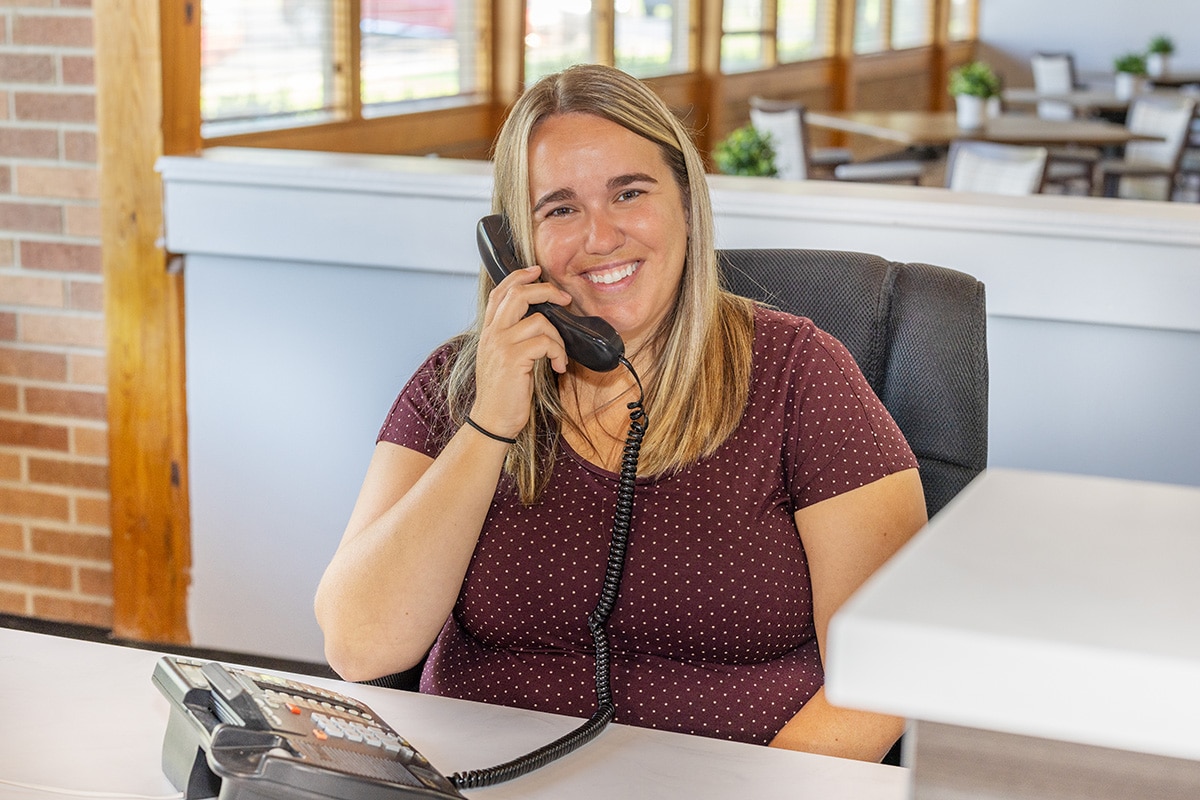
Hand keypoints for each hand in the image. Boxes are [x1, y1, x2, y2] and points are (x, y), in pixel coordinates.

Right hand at [472, 265, 571, 438]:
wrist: (492, 420)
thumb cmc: (503, 392)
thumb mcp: (502, 358)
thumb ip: (513, 337)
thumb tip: (541, 321)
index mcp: (489, 331)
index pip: (499, 291)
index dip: (519, 276)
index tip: (537, 270)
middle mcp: (492, 333)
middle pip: (517, 294)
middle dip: (546, 290)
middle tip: (565, 299)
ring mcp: (500, 345)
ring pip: (538, 320)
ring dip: (558, 337)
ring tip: (559, 355)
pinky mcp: (513, 359)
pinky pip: (545, 342)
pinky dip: (558, 353)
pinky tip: (558, 367)